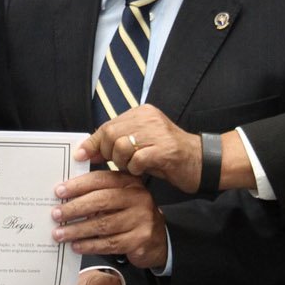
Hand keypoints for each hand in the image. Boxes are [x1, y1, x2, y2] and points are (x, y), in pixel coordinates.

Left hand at [51, 169, 166, 267]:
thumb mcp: (119, 198)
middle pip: (100, 201)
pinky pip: (109, 243)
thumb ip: (98, 193)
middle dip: (74, 208)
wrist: (158, 239)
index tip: (59, 192)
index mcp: (129, 182)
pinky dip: (89, 245)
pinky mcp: (139, 240)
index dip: (78, 185)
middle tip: (56, 215)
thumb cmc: (130, 215)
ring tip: (60, 234)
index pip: (100, 180)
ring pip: (103, 224)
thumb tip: (63, 196)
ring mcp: (140, 219)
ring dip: (77, 230)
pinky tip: (76, 246)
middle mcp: (138, 198)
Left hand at [78, 105, 202, 192]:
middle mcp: (148, 118)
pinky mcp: (166, 149)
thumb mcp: (139, 145)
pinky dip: (136, 168)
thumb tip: (87, 152)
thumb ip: (115, 144)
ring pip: (121, 146)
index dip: (93, 142)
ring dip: (123, 162)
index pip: (107, 125)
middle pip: (111, 134)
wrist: (202, 162)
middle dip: (107, 154)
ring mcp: (158, 132)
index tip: (82, 156)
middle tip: (118, 164)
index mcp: (141, 113)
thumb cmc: (167, 156)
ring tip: (133, 166)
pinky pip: (137, 159)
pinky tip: (143, 170)